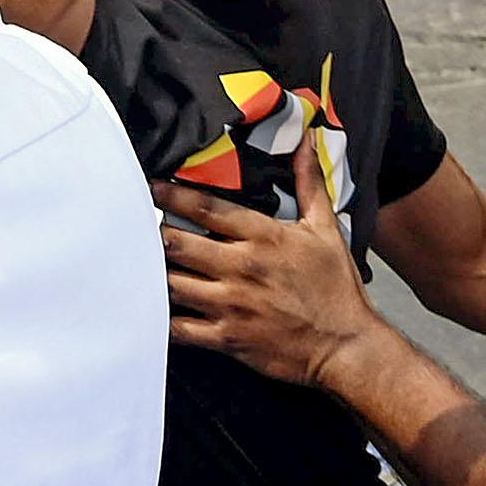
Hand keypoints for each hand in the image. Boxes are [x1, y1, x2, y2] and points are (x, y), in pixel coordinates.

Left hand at [157, 125, 380, 395]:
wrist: (346, 345)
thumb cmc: (336, 287)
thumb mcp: (327, 229)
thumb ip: (310, 183)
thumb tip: (308, 140)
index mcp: (263, 237)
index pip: (206, 209)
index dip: (172, 196)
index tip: (151, 187)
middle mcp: (242, 268)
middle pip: (179, 244)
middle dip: (157, 235)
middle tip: (140, 229)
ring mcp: (232, 305)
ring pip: (174, 284)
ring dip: (155, 273)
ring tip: (140, 265)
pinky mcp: (227, 338)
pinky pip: (180, 328)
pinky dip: (163, 318)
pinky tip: (153, 308)